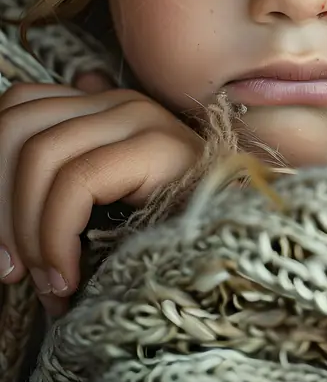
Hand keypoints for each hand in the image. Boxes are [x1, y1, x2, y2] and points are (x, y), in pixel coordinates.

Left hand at [0, 74, 203, 315]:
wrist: (246, 242)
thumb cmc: (168, 232)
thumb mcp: (101, 208)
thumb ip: (65, 184)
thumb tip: (8, 192)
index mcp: (101, 107)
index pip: (18, 108)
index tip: (0, 247)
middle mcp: (118, 102)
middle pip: (17, 124)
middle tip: (9, 268)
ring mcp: (141, 119)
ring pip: (40, 155)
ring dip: (27, 231)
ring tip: (46, 279)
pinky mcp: (159, 147)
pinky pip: (77, 181)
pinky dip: (56, 235)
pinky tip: (69, 275)